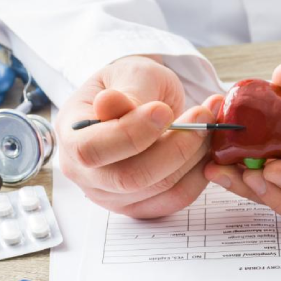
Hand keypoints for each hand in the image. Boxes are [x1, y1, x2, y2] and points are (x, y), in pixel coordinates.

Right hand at [56, 55, 222, 216]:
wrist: (142, 101)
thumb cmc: (131, 85)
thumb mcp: (129, 74)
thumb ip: (126, 91)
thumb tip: (109, 104)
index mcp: (71, 135)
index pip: (91, 150)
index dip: (131, 134)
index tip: (164, 110)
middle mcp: (84, 174)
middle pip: (130, 178)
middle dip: (175, 147)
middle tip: (203, 116)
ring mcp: (112, 196)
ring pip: (160, 189)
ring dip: (194, 156)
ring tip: (209, 123)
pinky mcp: (141, 206)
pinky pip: (176, 199)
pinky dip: (199, 174)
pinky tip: (207, 148)